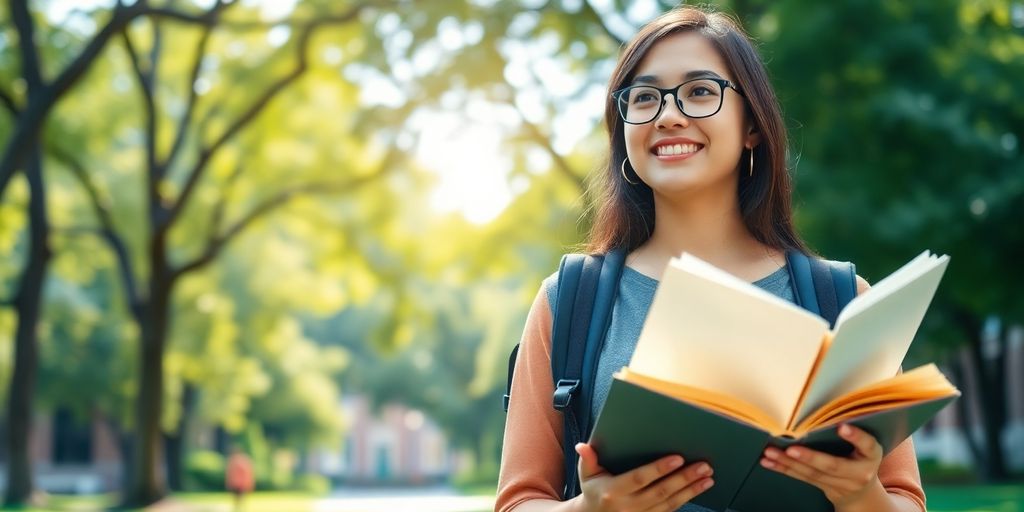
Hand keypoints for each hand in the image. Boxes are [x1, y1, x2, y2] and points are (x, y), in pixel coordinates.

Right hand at [573, 442, 713, 511]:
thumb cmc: (593, 490)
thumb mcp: (586, 475)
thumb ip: (587, 459)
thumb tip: (583, 446)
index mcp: (613, 491)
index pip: (640, 478)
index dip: (659, 469)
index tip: (677, 458)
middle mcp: (629, 506)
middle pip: (661, 492)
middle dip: (684, 479)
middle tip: (703, 466)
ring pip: (670, 503)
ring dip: (691, 490)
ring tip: (708, 477)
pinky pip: (671, 510)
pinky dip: (687, 499)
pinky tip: (699, 488)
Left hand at [760, 424, 884, 508]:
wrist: (863, 493)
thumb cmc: (861, 457)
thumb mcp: (866, 445)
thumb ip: (854, 431)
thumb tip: (825, 406)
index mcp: (872, 455)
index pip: (868, 445)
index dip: (856, 437)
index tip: (843, 427)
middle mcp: (859, 473)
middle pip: (832, 466)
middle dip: (810, 457)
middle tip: (791, 448)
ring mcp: (842, 485)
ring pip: (812, 474)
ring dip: (788, 463)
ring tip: (770, 453)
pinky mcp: (825, 488)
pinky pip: (802, 478)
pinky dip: (784, 469)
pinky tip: (768, 462)